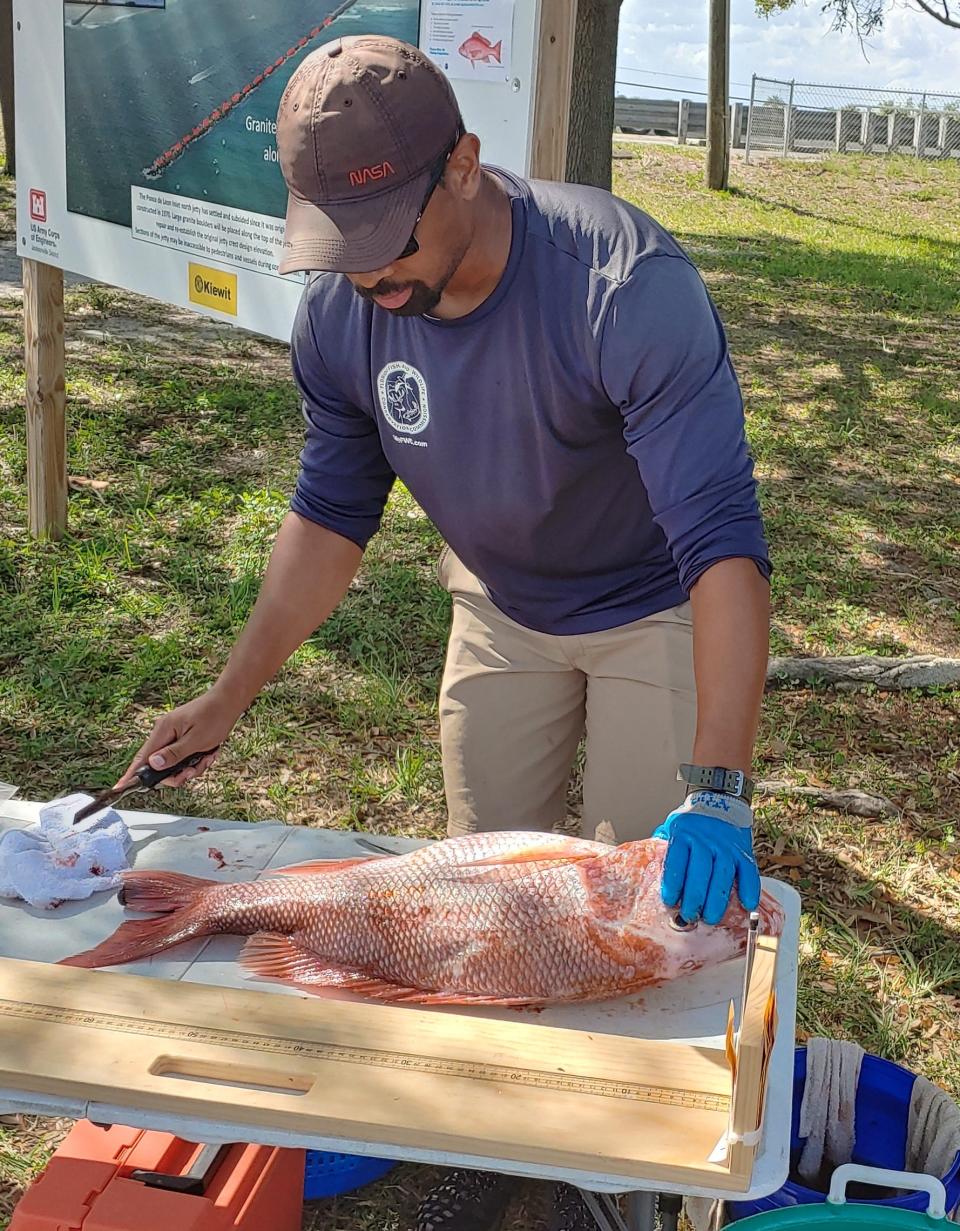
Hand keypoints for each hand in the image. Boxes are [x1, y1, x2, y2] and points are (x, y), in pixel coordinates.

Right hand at [114, 687, 242, 789]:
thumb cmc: (215, 716)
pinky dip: (197, 758)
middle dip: (179, 773)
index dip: (132, 775)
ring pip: (175, 763)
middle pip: (160, 765)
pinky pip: (184, 756)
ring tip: (208, 757)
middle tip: (194, 770)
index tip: (120, 788)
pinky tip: (209, 752)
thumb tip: (153, 765)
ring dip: (192, 766)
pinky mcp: (182, 737)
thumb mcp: (196, 740)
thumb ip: (174, 754)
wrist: (229, 701)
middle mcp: (164, 733)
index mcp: (163, 731)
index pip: (142, 758)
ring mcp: (173, 735)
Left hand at [653, 790, 760, 925]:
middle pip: (700, 872)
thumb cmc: (691, 822)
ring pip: (722, 875)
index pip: (676, 861)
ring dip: (717, 900)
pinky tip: (746, 905)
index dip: (673, 884)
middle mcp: (705, 840)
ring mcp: (726, 846)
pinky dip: (749, 889)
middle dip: (694, 898)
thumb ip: (663, 847)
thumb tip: (648, 871)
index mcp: (683, 834)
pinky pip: (748, 872)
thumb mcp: (672, 827)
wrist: (719, 802)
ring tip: (710, 918)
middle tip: (690, 916)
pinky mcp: (743, 852)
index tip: (670, 902)